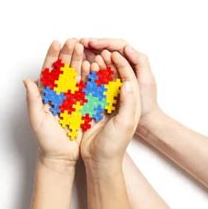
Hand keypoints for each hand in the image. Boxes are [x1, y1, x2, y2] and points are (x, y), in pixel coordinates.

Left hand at [23, 39, 85, 169]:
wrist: (61, 156)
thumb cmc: (46, 140)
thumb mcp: (37, 120)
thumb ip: (33, 100)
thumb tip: (26, 80)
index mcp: (46, 95)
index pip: (49, 71)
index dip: (52, 56)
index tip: (56, 43)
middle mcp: (59, 94)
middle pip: (64, 70)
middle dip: (68, 54)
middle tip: (73, 40)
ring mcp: (72, 99)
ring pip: (76, 76)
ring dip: (79, 61)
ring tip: (84, 48)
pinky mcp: (83, 106)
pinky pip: (88, 88)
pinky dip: (90, 76)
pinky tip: (94, 65)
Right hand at [80, 51, 140, 166]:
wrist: (100, 161)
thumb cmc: (115, 145)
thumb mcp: (125, 122)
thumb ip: (127, 101)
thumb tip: (128, 80)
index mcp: (129, 101)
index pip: (126, 75)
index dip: (119, 61)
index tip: (110, 50)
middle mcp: (117, 100)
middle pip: (112, 74)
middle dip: (104, 59)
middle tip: (96, 47)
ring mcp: (104, 103)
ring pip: (99, 79)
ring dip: (94, 66)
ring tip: (86, 53)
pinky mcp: (91, 108)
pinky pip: (88, 89)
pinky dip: (84, 78)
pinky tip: (78, 69)